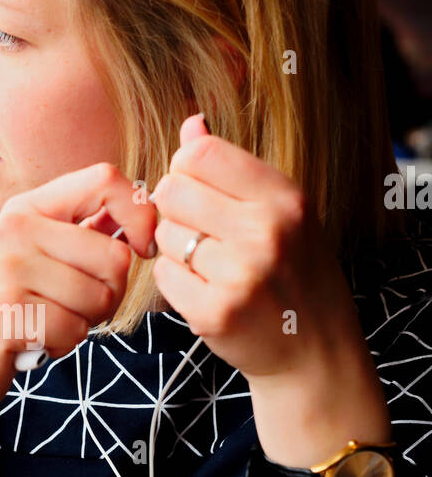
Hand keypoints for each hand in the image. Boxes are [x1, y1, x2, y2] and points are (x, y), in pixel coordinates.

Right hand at [0, 162, 157, 431]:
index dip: (140, 214)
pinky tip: (31, 341)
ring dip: (83, 323)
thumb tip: (145, 212)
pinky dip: (62, 344)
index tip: (141, 249)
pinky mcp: (8, 314)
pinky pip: (75, 331)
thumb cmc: (4, 312)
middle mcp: (14, 230)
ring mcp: (7, 271)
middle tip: (67, 307)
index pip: (105, 180)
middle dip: (109, 294)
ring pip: (100, 298)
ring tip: (43, 322)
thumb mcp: (34, 258)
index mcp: (25, 208)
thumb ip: (82, 232)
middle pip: (115, 256)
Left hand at [149, 114, 371, 382]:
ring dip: (176, 247)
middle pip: (172, 191)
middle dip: (177, 209)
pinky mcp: (213, 312)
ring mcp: (239, 275)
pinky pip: (162, 274)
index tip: (201, 192)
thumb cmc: (294, 272)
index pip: (200, 154)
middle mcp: (265, 232)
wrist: (313, 351)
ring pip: (164, 234)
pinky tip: (206, 289)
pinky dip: (175, 280)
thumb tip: (191, 124)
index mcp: (284, 199)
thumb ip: (232, 167)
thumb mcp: (281, 212)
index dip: (187, 170)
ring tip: (213, 265)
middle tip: (204, 233)